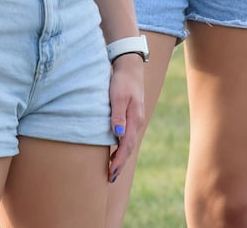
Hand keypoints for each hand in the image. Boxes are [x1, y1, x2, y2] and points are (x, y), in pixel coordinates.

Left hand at [107, 55, 146, 182]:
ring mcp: (134, 121)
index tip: (111, 171)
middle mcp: (136, 123)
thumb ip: (117, 114)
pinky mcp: (130, 118)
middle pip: (128, 148)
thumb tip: (117, 134)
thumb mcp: (117, 96)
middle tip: (110, 177)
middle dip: (120, 163)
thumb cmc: (122, 81)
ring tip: (112, 170)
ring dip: (121, 157)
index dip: (118, 159)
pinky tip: (115, 152)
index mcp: (134, 119)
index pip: (126, 145)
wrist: (130, 69)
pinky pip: (126, 137)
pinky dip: (121, 148)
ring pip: (128, 144)